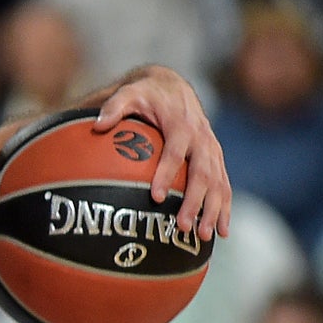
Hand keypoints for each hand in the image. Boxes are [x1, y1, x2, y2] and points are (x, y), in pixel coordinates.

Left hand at [90, 67, 231, 238]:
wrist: (174, 87)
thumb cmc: (147, 94)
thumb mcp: (130, 93)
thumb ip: (114, 106)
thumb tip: (97, 124)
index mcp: (181, 123)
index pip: (175, 151)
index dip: (166, 173)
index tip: (154, 196)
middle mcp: (201, 137)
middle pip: (202, 173)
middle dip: (194, 201)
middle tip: (181, 226)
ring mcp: (212, 149)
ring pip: (218, 182)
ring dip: (213, 210)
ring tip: (204, 236)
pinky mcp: (217, 158)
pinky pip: (225, 184)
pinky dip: (225, 208)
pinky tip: (221, 232)